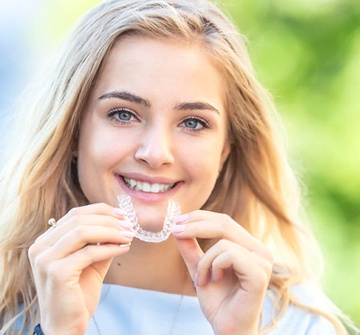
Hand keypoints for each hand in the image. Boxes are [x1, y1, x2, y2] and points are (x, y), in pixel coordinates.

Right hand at [28, 203, 133, 334]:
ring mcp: (45, 259)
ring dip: (111, 231)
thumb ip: (101, 242)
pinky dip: (110, 248)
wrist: (66, 326)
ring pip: (83, 232)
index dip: (101, 211)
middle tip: (130, 225)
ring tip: (129, 236)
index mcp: (46, 241)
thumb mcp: (91, 261)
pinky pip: (89, 252)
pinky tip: (124, 249)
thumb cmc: (78, 294)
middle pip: (79, 220)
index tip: (123, 214)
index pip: (75, 214)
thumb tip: (121, 223)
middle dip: (109, 220)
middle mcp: (40, 247)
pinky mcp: (57, 273)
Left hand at [172, 210, 272, 334]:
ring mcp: (263, 261)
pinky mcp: (260, 273)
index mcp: (249, 246)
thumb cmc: (218, 301)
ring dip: (204, 261)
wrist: (227, 329)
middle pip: (225, 223)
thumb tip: (177, 226)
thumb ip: (191, 248)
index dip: (200, 217)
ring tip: (201, 280)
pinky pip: (229, 255)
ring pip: (223, 242)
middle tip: (176, 231)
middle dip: (196, 225)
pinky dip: (213, 266)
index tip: (177, 221)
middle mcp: (260, 250)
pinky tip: (214, 280)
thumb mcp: (199, 268)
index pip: (224, 221)